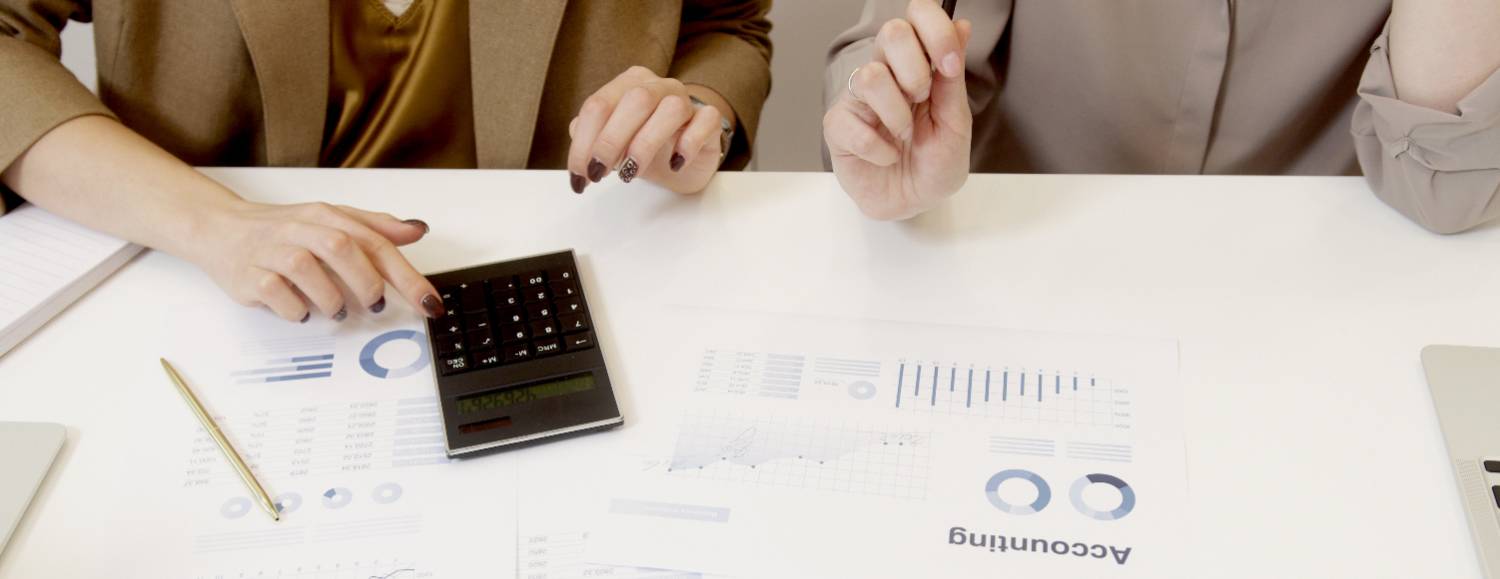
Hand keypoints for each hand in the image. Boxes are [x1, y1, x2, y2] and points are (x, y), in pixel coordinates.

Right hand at [188, 201, 443, 322]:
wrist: (220, 228)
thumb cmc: (283, 228)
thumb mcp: (332, 220)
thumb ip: (375, 227)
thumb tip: (417, 230)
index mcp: (326, 216)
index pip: (375, 243)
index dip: (407, 276)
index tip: (429, 303)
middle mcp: (299, 228)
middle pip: (341, 248)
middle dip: (366, 282)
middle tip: (374, 303)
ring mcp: (271, 251)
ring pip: (306, 269)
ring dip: (330, 298)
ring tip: (337, 308)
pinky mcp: (247, 275)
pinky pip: (275, 293)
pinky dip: (295, 309)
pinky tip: (302, 311)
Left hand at [567, 66, 730, 194]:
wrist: (680, 160)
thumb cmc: (641, 148)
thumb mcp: (609, 145)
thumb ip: (589, 140)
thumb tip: (579, 147)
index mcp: (627, 85)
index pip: (598, 104)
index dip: (584, 141)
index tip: (580, 175)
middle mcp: (657, 86)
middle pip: (634, 101)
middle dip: (611, 141)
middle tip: (599, 174)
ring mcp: (686, 100)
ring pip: (671, 109)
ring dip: (646, 143)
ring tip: (631, 173)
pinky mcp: (709, 120)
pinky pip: (704, 121)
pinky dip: (688, 144)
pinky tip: (675, 164)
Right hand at [824, 0, 973, 219]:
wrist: (914, 202)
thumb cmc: (935, 163)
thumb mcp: (956, 122)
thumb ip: (953, 79)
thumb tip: (962, 26)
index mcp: (917, 63)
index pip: (918, 15)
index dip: (935, 31)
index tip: (949, 65)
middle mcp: (886, 72)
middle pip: (892, 32)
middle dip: (916, 70)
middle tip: (922, 101)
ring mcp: (859, 98)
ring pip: (871, 76)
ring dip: (898, 114)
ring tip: (904, 135)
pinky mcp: (838, 126)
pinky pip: (852, 124)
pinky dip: (880, 149)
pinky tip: (887, 156)